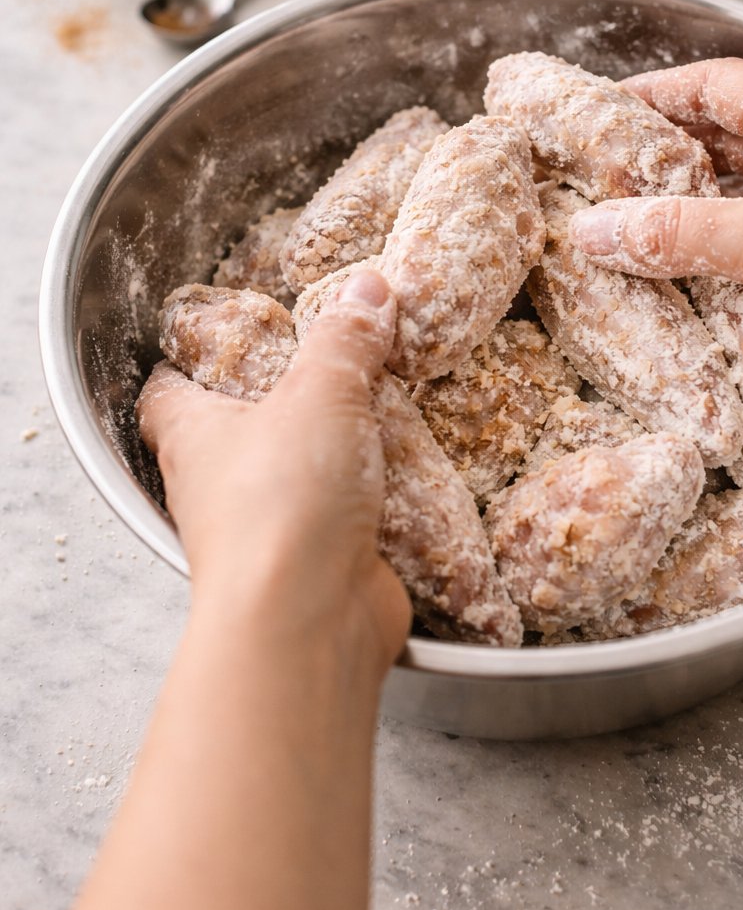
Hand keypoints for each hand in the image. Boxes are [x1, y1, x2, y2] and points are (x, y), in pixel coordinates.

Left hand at [136, 266, 410, 673]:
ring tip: (380, 409)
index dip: (187, 359)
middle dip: (276, 404)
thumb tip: (367, 289)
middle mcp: (218, 486)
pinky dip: (371, 498)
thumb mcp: (319, 393)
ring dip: (329, 454)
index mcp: (193, 435)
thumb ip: (344, 341)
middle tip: (324, 365)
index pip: (166, 390)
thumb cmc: (281, 501)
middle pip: (233, 434)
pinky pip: (343, 519)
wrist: (307, 621)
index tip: (220, 334)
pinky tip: (408, 472)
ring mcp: (266, 532)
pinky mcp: (316, 566)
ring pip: (292, 479)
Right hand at [569, 58, 742, 414]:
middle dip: (657, 171)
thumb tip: (598, 231)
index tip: (597, 113)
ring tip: (622, 254)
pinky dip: (720, 287)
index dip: (653, 94)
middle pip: (718, 151)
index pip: (712, 86)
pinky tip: (681, 309)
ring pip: (736, 217)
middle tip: (594, 193)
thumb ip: (678, 233)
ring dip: (686, 235)